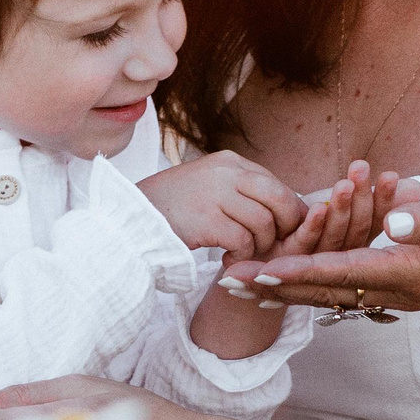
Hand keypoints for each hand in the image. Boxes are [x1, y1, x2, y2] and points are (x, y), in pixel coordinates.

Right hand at [136, 151, 306, 261]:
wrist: (130, 217)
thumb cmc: (172, 208)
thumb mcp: (209, 186)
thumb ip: (241, 190)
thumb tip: (283, 207)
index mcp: (229, 162)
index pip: (276, 184)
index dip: (289, 211)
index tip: (287, 231)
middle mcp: (226, 172)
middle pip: (280, 199)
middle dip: (286, 227)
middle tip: (274, 245)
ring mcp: (216, 194)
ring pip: (264, 223)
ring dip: (259, 245)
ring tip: (242, 251)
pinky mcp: (207, 220)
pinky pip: (244, 240)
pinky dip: (241, 254)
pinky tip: (227, 257)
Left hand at [230, 178, 419, 312]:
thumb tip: (390, 222)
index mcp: (413, 270)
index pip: (342, 272)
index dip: (297, 270)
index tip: (258, 270)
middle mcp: (403, 288)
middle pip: (327, 292)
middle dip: (277, 288)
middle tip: (229, 282)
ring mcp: (405, 289)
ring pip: (335, 292)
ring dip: (290, 288)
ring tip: (249, 283)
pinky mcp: (408, 280)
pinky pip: (352, 285)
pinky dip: (317, 281)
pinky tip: (295, 277)